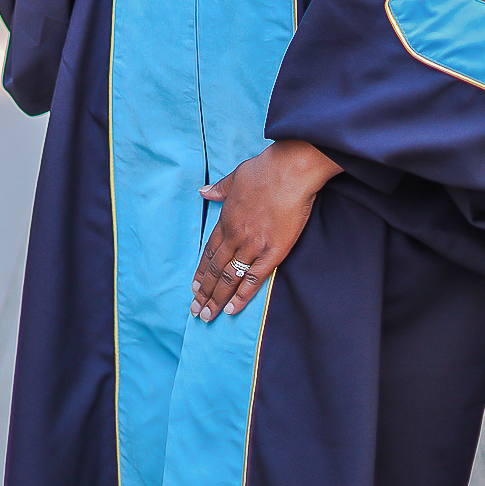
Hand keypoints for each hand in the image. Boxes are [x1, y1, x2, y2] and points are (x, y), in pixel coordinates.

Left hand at [190, 140, 341, 321]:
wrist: (290, 171)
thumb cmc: (266, 169)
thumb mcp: (236, 175)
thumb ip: (220, 188)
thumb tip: (204, 191)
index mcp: (226, 218)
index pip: (209, 251)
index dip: (201, 272)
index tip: (194, 288)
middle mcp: (235, 235)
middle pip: (215, 269)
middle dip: (204, 293)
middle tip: (196, 311)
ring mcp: (253, 245)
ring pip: (229, 278)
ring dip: (217, 299)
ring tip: (208, 316)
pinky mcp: (273, 251)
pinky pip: (254, 279)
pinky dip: (242, 296)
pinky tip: (232, 309)